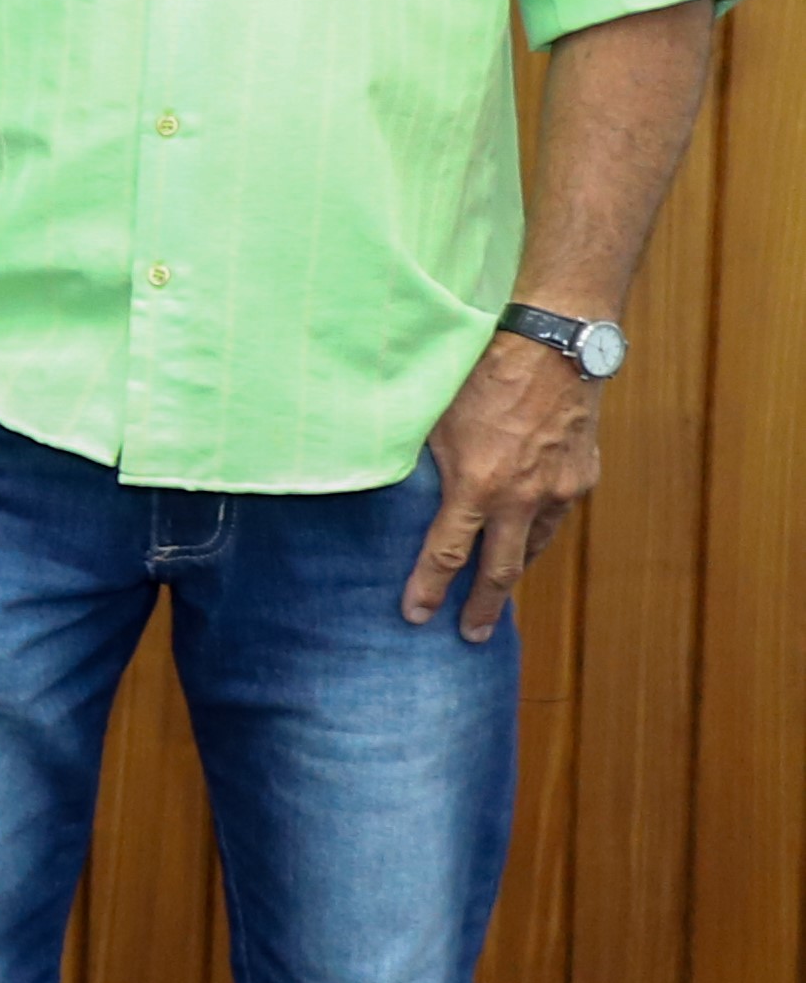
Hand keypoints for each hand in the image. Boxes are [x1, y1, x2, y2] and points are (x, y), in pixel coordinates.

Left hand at [405, 331, 600, 641]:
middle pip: (500, 570)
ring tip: (495, 590)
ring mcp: (559, 490)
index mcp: (478, 486)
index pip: (446, 553)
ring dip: (513, 569)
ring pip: (534, 545)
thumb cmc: (483, 375)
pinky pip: (555, 517)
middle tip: (472, 636)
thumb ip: (422, 465)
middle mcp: (522, 498)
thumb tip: (399, 492)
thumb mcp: (435, 421)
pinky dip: (538, 532)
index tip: (416, 616)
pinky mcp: (582, 476)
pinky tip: (525, 538)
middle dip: (483, 607)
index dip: (429, 589)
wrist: (554, 346)